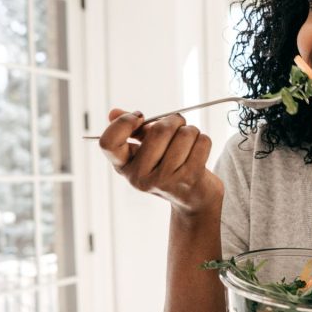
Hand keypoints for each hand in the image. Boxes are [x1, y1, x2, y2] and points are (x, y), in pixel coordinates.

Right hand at [99, 108, 222, 214]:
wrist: (192, 198)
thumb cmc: (168, 168)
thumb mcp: (146, 151)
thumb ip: (133, 131)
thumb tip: (114, 113)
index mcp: (124, 167)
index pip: (108, 143)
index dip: (124, 123)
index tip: (140, 116)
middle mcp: (140, 177)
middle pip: (159, 130)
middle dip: (174, 120)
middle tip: (178, 124)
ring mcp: (164, 180)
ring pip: (185, 133)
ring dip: (191, 131)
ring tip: (189, 142)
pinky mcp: (189, 179)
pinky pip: (202, 142)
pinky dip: (203, 141)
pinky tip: (198, 151)